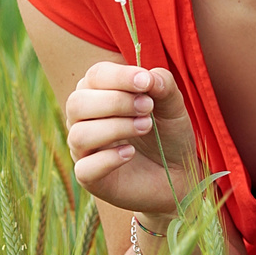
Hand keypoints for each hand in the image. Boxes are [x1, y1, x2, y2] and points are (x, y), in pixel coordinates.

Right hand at [65, 61, 196, 214]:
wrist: (178, 174)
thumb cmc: (168, 135)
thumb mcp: (173, 106)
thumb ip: (163, 85)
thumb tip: (148, 76)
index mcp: (98, 94)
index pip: (94, 76)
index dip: (118, 76)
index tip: (145, 82)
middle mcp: (84, 120)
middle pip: (77, 103)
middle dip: (115, 102)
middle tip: (147, 107)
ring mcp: (83, 150)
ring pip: (79, 134)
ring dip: (115, 128)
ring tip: (145, 127)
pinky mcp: (89, 178)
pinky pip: (84, 168)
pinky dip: (108, 159)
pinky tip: (130, 153)